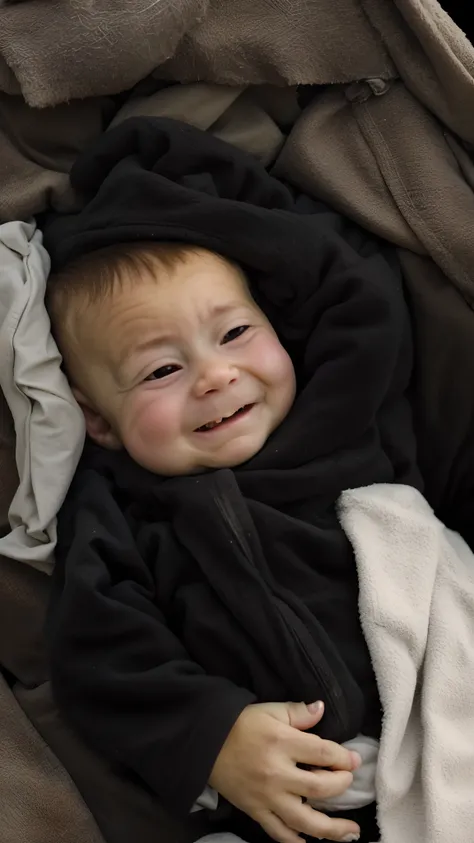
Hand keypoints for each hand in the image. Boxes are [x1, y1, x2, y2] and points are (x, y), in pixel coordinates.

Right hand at [209, 700, 360, 842]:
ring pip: (305, 820)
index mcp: (282, 742)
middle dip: (341, 785)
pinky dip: (297, 841)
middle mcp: (277, 773)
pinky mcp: (256, 811)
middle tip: (348, 781)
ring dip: (332, 829)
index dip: (343, 757)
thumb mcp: (270, 711)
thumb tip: (322, 708)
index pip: (323, 752)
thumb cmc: (241, 724)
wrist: (206, 743)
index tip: (353, 760)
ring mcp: (267, 797)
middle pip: (320, 787)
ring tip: (351, 833)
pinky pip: (279, 833)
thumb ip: (298, 712)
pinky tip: (311, 841)